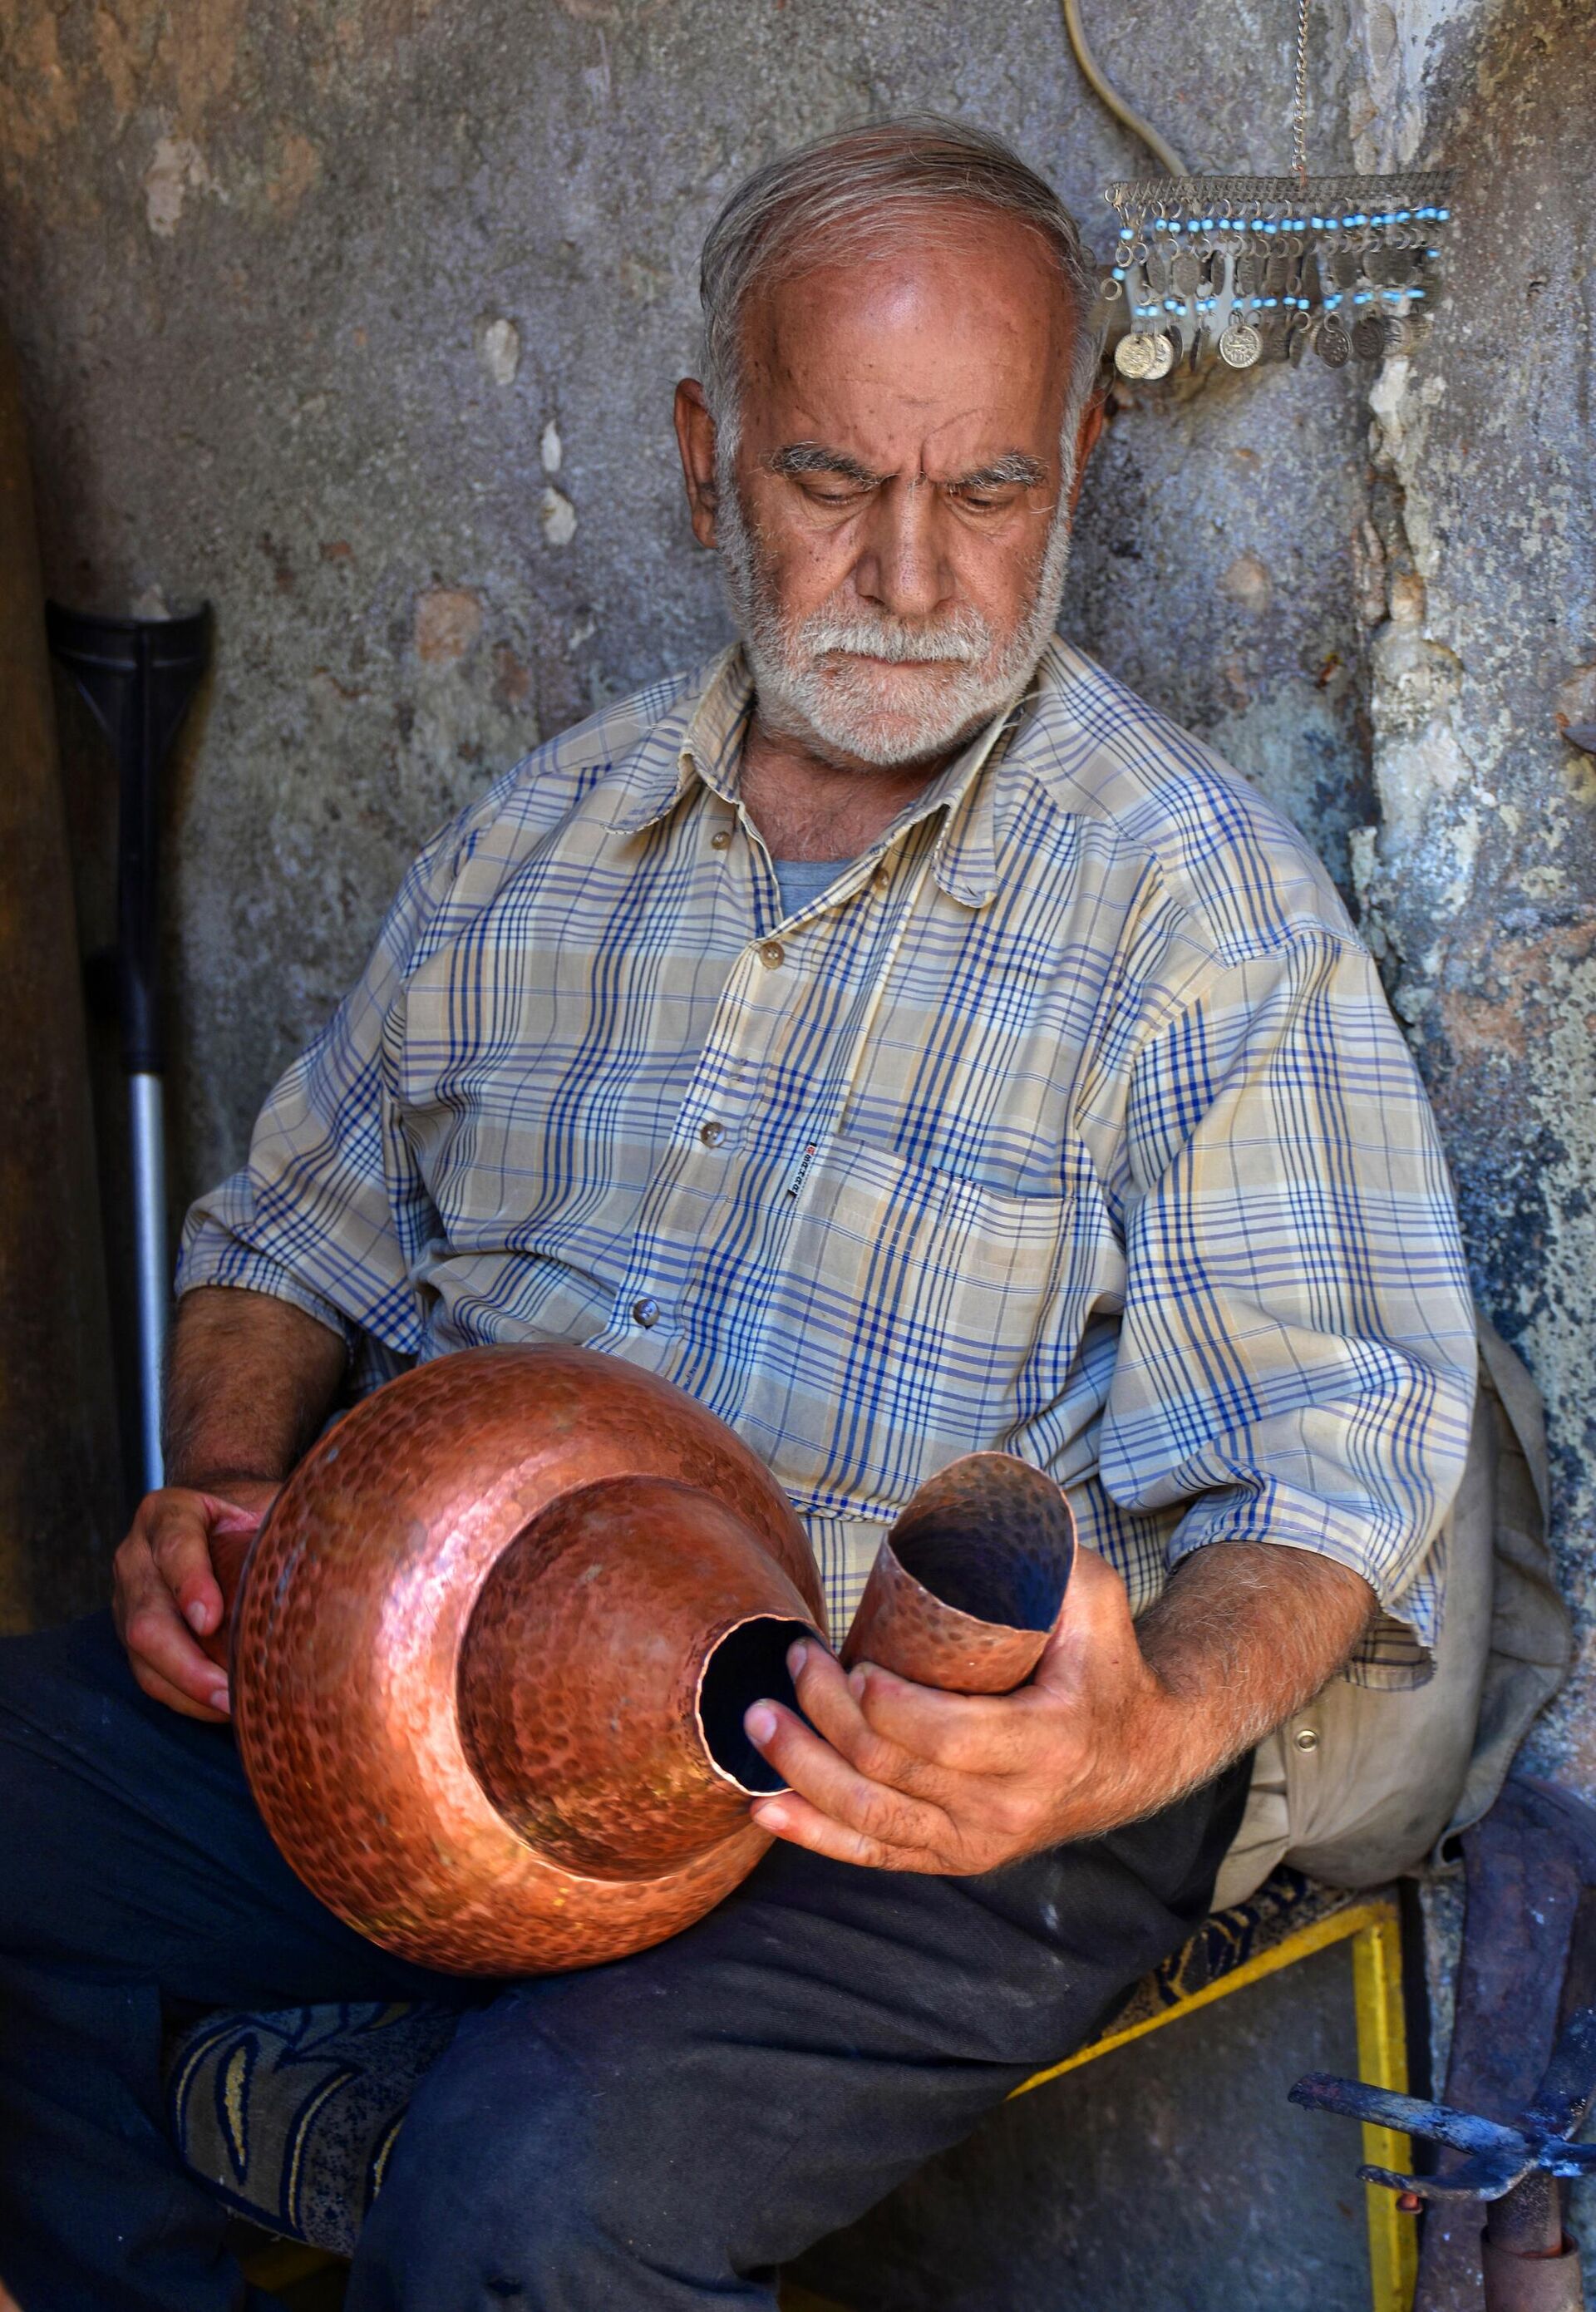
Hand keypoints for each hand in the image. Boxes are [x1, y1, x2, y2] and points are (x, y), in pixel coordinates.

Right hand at [112, 1482, 279, 1720]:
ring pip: (142, 1655)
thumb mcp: (263, 1500)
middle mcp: (138, 1557)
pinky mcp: (132, 1633)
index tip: (210, 1621)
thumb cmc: (247, 1511)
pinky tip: (221, 1707)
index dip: (190, 1584)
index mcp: (169, 1513)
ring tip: (230, 1708)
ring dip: (186, 1688)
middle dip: (185, 1662)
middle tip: (228, 1690)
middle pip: (147, 1617)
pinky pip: (149, 1674)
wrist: (212, 1511)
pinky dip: (184, 1696)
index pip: (174, 1545)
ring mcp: (129, 1598)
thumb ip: (286, 1517)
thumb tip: (346, 1544)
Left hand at [742, 1547, 1188, 1873]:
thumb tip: (982, 1494)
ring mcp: (981, 1842)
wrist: (1137, 1753)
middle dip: (826, 1718)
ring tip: (759, 1722)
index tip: (851, 1663)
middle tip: (793, 1662)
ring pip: (872, 1820)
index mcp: (1048, 1745)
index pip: (948, 1738)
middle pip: (893, 1772)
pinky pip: (877, 1855)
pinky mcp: (957, 1856)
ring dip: (803, 1771)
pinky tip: (768, 1810)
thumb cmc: (1102, 1661)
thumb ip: (1047, 1547)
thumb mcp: (1095, 1597)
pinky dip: (816, 1835)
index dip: (887, 1709)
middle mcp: (1011, 1808)